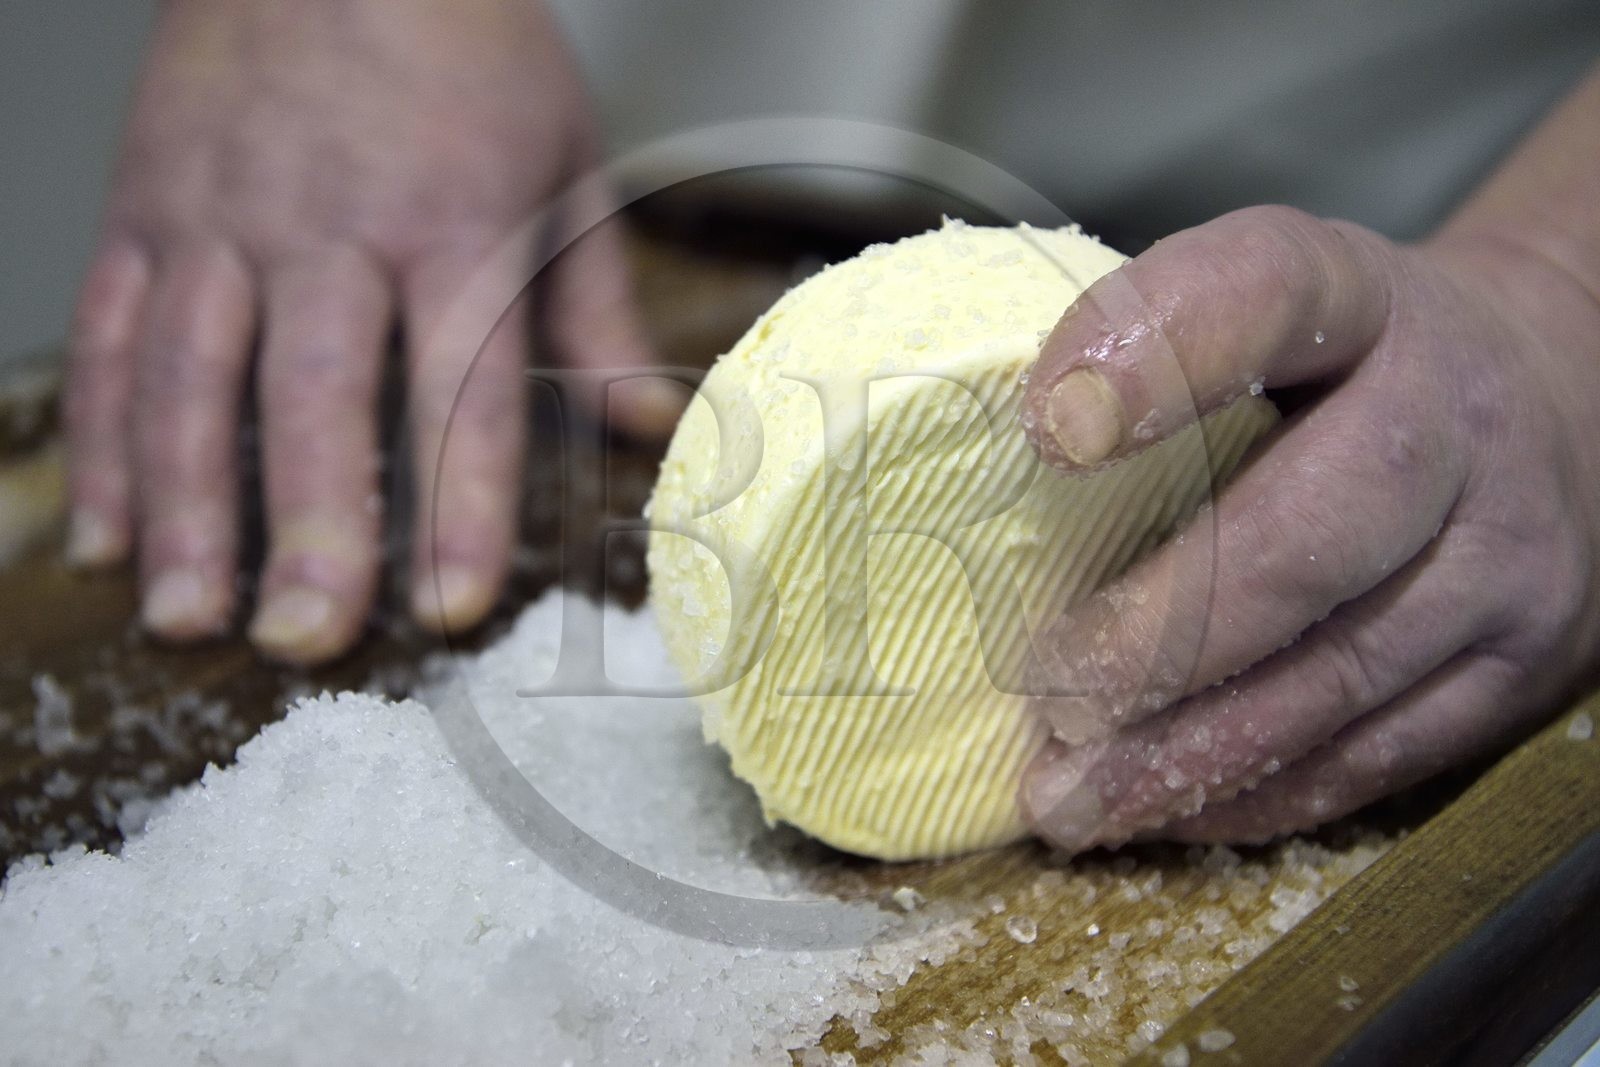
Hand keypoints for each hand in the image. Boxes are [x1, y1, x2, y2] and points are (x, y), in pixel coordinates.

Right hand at [63, 0, 671, 663]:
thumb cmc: (466, 45)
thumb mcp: (565, 159)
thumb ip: (594, 303)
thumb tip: (646, 423)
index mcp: (453, 219)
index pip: (460, 383)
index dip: (461, 502)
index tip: (459, 604)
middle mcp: (328, 226)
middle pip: (312, 394)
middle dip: (308, 526)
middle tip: (305, 639)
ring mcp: (221, 217)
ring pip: (189, 378)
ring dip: (181, 508)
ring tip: (184, 618)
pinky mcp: (146, 208)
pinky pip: (110, 334)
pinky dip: (103, 439)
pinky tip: (104, 533)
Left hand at [1015, 204, 1599, 851]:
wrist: (1557, 405)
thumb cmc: (1353, 369)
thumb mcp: (1270, 316)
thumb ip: (1156, 363)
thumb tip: (980, 482)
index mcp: (1365, 300)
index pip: (1269, 290)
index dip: (1161, 350)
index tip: (1050, 428)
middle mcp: (1457, 419)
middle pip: (1312, 530)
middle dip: (1165, 631)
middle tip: (1053, 690)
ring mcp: (1509, 554)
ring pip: (1342, 673)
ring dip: (1188, 750)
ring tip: (1071, 796)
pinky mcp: (1524, 667)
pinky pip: (1380, 755)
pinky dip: (1254, 792)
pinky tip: (1161, 805)